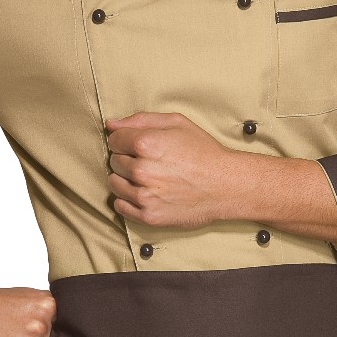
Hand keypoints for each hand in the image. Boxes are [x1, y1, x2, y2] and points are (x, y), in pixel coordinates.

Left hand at [104, 111, 238, 228]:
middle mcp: (141, 171)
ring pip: (114, 184)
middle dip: (127, 159)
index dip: (125, 140)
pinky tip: (144, 193)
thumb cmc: (203, 152)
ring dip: (125, 180)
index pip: (114, 140)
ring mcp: (144, 196)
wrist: (226, 186)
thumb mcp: (177, 123)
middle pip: (114, 162)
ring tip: (147, 178)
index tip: (138, 146)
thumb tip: (111, 124)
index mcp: (146, 144)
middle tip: (149, 162)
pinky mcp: (148, 216)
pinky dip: (127, 200)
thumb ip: (141, 120)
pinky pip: (120, 207)